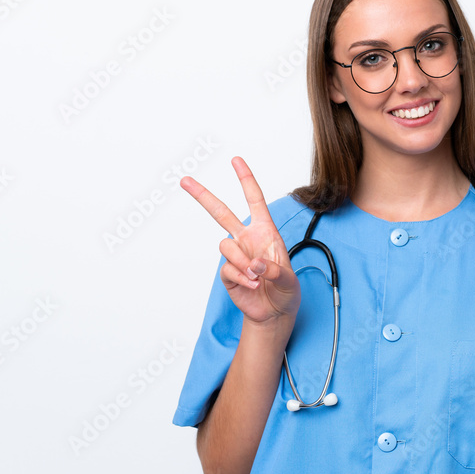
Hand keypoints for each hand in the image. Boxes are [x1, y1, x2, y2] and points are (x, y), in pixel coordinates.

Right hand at [180, 157, 299, 323]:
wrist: (275, 313)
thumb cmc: (286, 290)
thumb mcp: (290, 279)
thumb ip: (274, 269)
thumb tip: (254, 264)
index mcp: (265, 231)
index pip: (254, 201)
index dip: (246, 180)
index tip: (236, 160)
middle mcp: (247, 239)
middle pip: (221, 213)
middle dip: (203, 196)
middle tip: (184, 180)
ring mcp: (236, 255)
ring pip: (225, 246)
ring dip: (242, 261)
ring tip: (257, 277)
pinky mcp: (228, 273)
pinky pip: (227, 269)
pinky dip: (241, 277)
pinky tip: (252, 285)